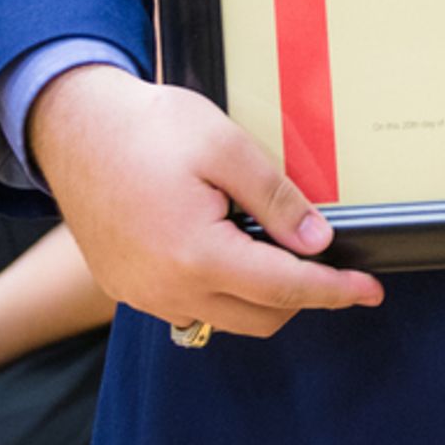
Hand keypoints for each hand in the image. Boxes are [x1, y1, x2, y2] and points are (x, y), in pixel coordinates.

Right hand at [28, 65, 383, 335]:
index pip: (285, 289)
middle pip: (261, 316)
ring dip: (259, 294)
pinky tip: (224, 246)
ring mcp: (142, 295)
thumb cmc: (148, 129)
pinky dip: (220, 288)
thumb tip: (318, 242)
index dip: (334, 291)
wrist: (74, 127)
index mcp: (197, 256)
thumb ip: (276, 199)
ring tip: (267, 241)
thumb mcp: (225, 147)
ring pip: (225, 317)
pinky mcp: (126, 287)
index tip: (370, 291)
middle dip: (302, 293)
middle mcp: (167, 290)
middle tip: (321, 254)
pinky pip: (189, 306)